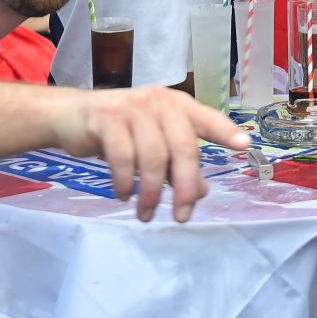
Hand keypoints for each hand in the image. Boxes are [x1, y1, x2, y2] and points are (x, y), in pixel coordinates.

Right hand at [51, 84, 248, 222]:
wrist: (71, 116)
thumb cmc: (120, 131)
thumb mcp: (153, 145)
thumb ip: (178, 165)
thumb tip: (202, 192)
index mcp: (177, 106)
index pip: (207, 118)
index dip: (226, 132)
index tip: (245, 146)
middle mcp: (159, 102)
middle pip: (183, 146)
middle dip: (184, 186)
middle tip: (182, 216)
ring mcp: (132, 107)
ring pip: (153, 156)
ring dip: (152, 192)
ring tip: (147, 213)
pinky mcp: (106, 117)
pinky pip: (123, 156)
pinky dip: (126, 182)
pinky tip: (124, 195)